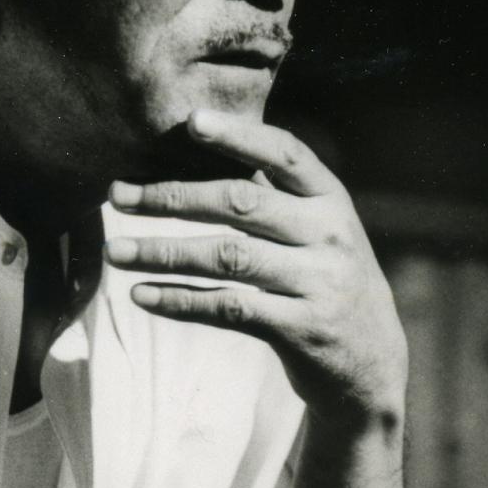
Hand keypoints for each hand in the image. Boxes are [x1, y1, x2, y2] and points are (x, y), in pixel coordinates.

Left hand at [105, 108, 407, 433]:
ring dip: (162, 253)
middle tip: (117, 194)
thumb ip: (275, 198)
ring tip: (115, 252)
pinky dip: (180, 300)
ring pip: (227, 258)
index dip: (239, 135)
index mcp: (332, 200)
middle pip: (242, 204)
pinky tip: (143, 295)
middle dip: (172, 197)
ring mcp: (318, 283)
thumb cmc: (326, 283)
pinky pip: (228, 308)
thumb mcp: (319, 232)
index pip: (284, 155)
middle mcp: (329, 236)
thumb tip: (200, 151)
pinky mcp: (301, 329)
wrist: (372, 365)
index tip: (190, 122)